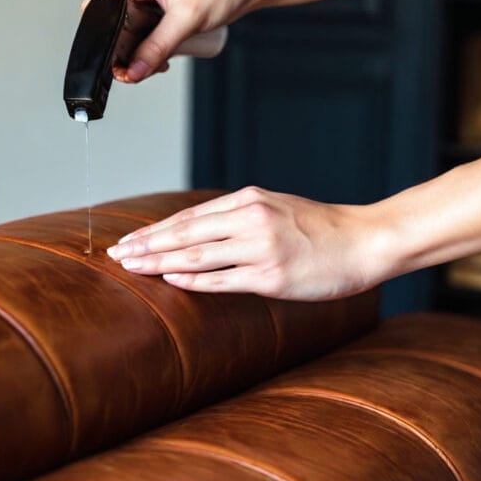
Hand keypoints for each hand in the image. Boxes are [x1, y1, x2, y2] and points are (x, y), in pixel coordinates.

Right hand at [81, 0, 255, 82]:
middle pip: (111, 27)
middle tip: (141, 69)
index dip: (105, 40)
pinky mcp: (153, 11)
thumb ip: (157, 46)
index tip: (119, 63)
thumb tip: (133, 70)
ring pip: (125, 36)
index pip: (100, 10)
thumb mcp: (186, 18)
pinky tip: (160, 60)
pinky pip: (139, 38)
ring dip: (137, 56)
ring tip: (157, 63)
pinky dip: (146, 53)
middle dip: (124, 52)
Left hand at [106, 187, 384, 300]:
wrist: (364, 241)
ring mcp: (261, 248)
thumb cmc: (318, 229)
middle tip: (116, 254)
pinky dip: (193, 280)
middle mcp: (251, 219)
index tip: (128, 240)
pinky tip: (169, 280)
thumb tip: (196, 233)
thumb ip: (237, 217)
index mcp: (248, 200)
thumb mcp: (274, 207)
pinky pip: (223, 280)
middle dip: (146, 245)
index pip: (188, 217)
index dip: (154, 230)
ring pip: (197, 255)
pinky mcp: (271, 277)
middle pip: (184, 233)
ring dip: (159, 262)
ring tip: (131, 267)